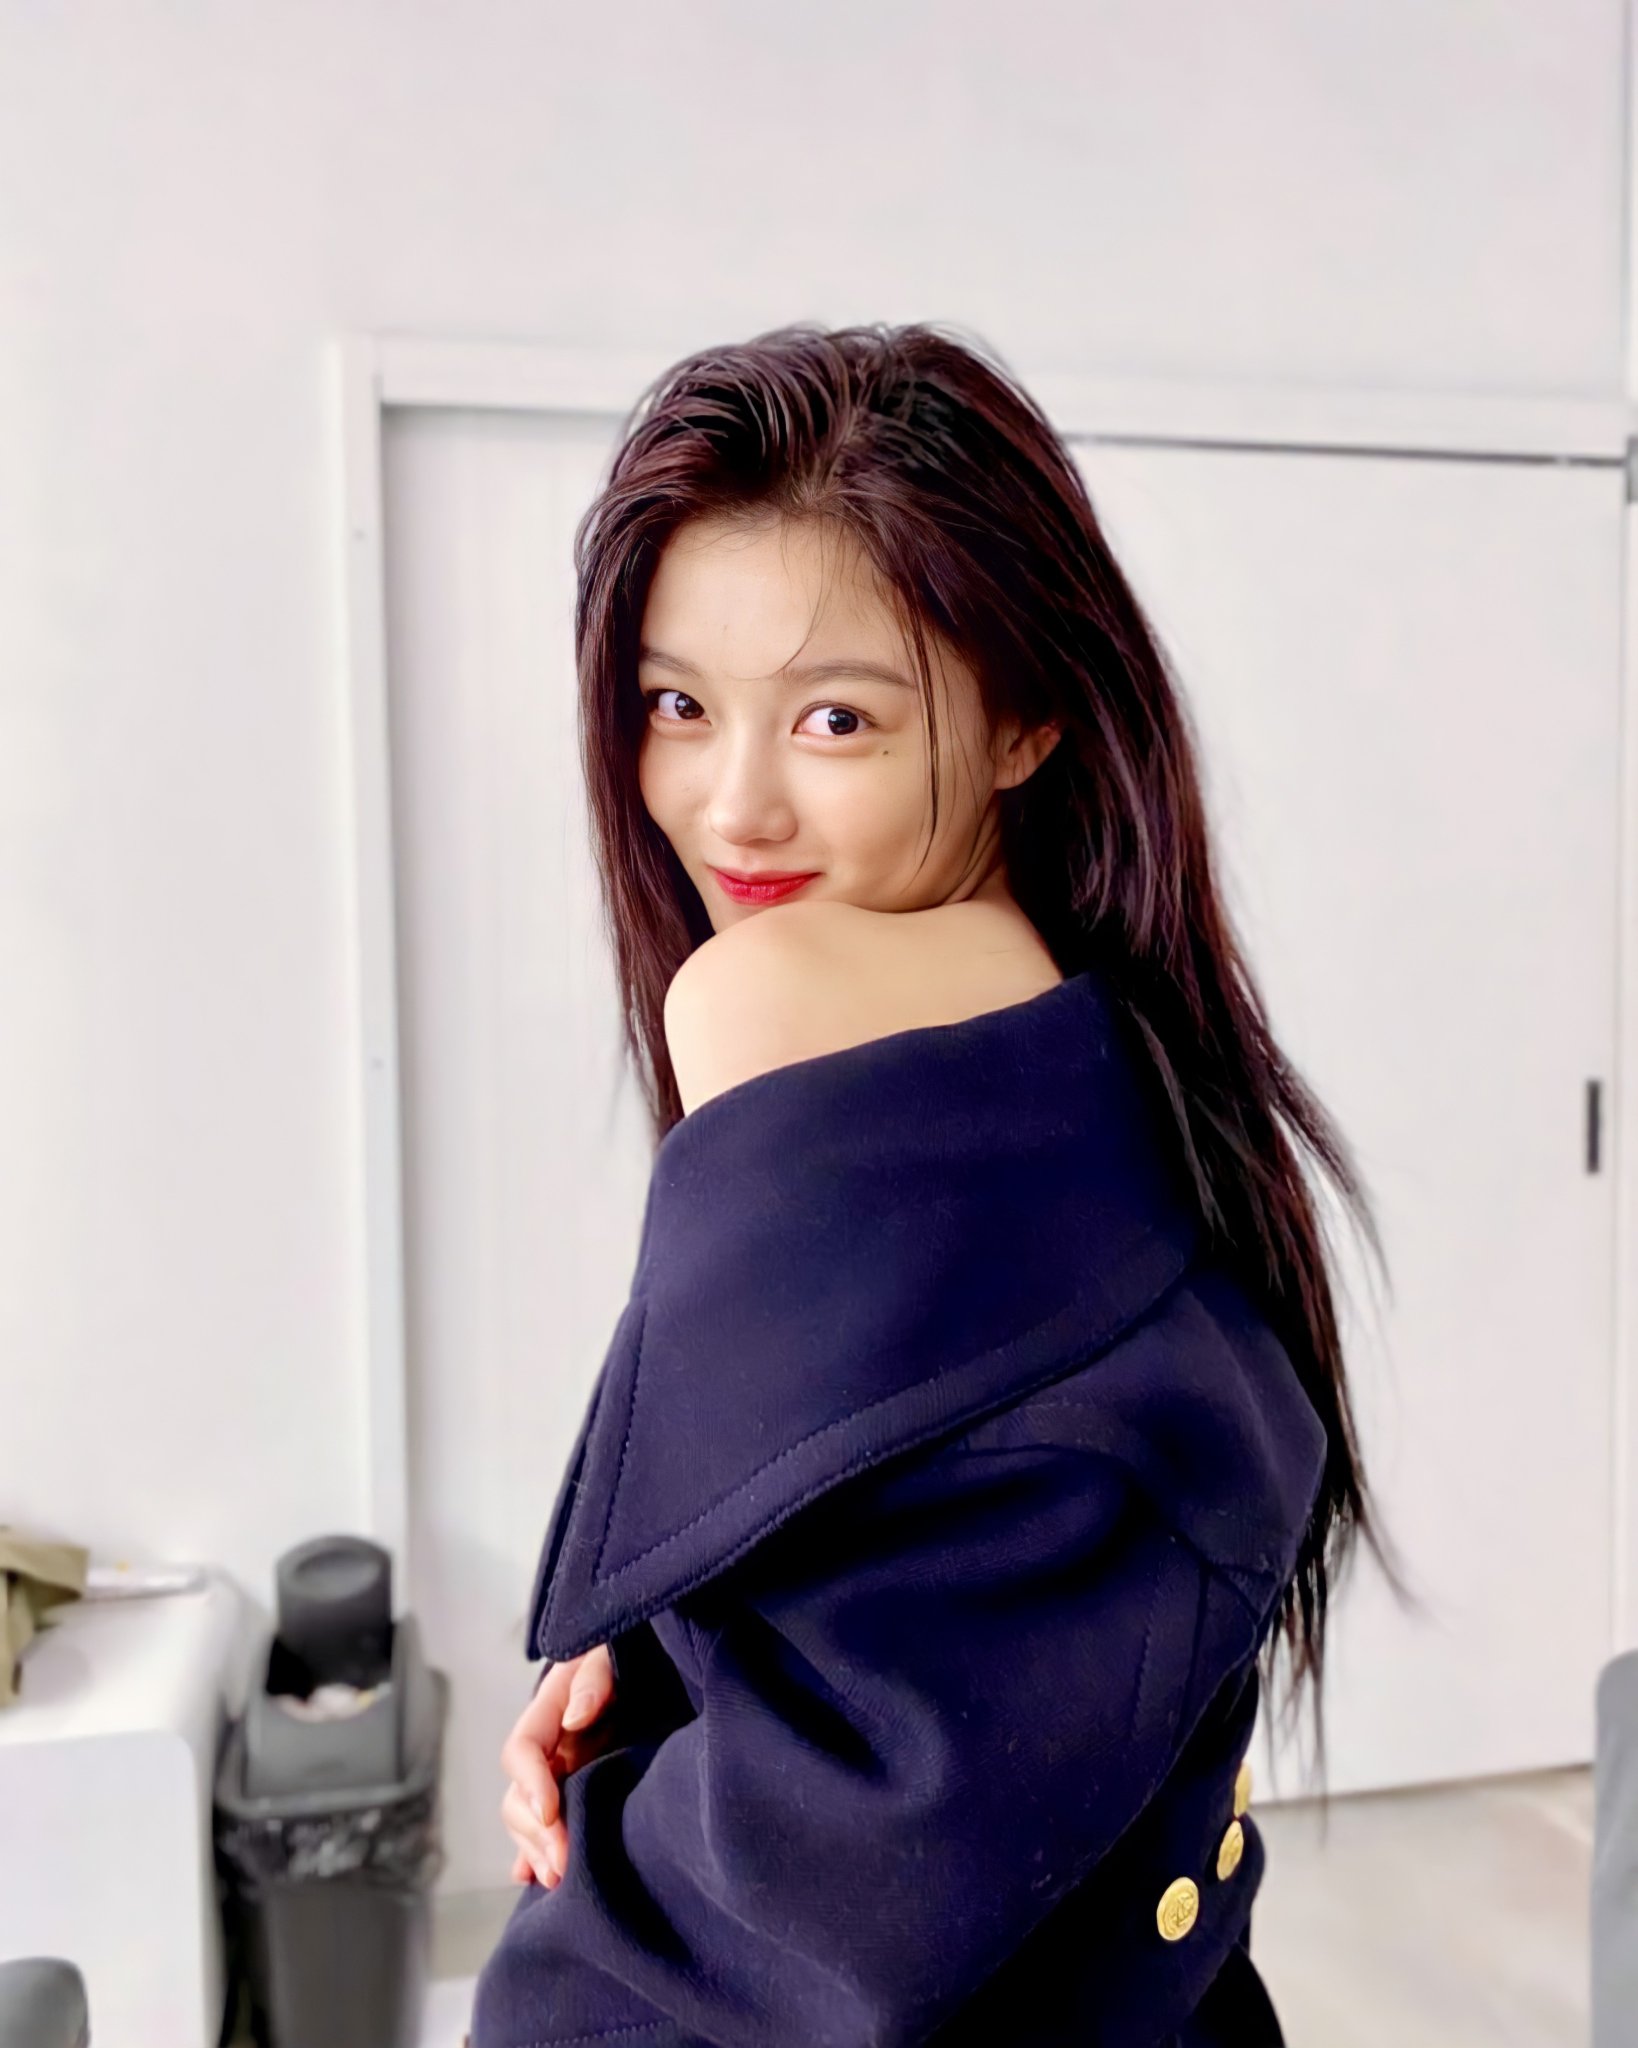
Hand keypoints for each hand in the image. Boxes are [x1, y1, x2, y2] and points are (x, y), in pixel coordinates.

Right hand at [499, 1642, 617, 1887]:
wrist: (656, 1660)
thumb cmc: (633, 1651)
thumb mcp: (612, 1653)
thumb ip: (594, 1678)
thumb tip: (574, 1717)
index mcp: (550, 1708)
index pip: (522, 1748)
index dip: (530, 1783)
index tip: (551, 1813)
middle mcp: (548, 1744)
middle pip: (519, 1794)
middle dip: (535, 1832)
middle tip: (561, 1865)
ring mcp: (559, 1770)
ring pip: (528, 1817)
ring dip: (535, 1849)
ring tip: (557, 1879)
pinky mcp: (575, 1789)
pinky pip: (544, 1826)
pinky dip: (534, 1852)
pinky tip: (531, 1877)